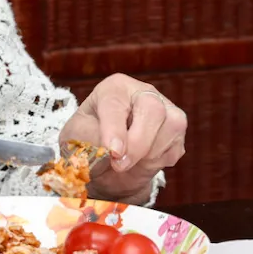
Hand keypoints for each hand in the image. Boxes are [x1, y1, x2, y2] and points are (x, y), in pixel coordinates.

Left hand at [58, 74, 186, 203]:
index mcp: (113, 88)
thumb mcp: (77, 138)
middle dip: (138, 143)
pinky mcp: (176, 132)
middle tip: (120, 164)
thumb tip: (114, 150)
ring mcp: (165, 109)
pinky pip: (175, 148)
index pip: (115, 103)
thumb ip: (91, 140)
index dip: (114, 129)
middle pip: (152, 109)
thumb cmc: (87, 142)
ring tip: (127, 161)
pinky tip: (142, 161)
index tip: (112, 152)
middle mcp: (142, 93)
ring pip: (171, 127)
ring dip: (148, 154)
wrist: (104, 165)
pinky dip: (159, 161)